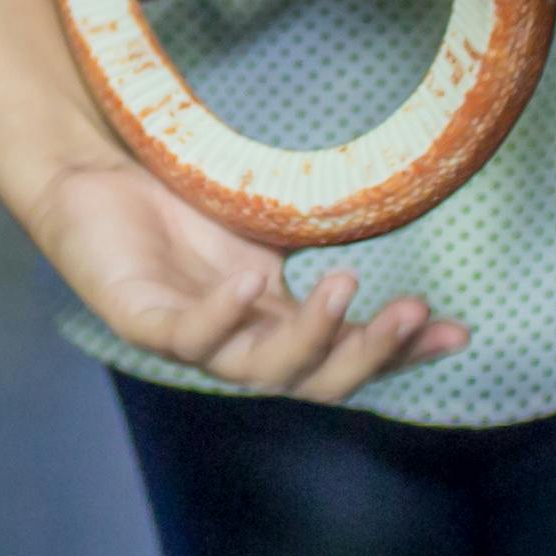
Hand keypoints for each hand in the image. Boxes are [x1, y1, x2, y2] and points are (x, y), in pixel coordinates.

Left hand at [18, 151, 456, 404]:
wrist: (96, 175)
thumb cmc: (183, 200)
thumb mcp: (268, 225)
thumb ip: (326, 242)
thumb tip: (400, 216)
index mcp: (276, 329)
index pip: (350, 358)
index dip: (403, 354)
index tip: (459, 331)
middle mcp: (240, 347)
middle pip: (315, 381)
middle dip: (369, 353)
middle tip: (411, 310)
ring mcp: (192, 340)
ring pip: (260, 371)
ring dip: (308, 336)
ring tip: (345, 286)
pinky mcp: (141, 320)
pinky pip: (188, 335)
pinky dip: (222, 313)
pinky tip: (252, 279)